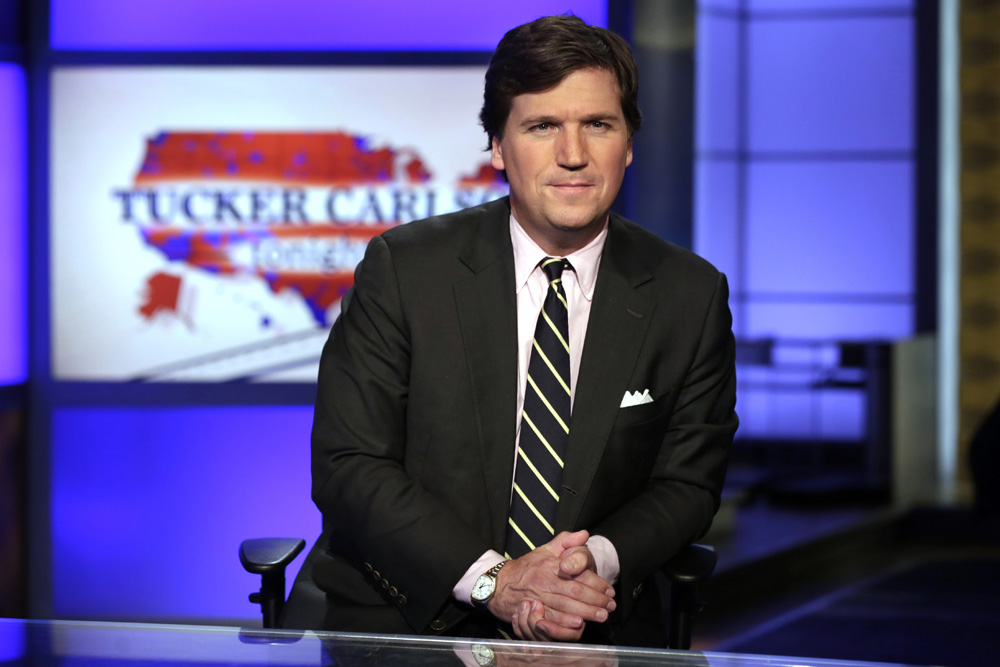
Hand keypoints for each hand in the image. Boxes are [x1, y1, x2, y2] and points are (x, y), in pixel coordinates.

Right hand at [489, 531, 615, 640]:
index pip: (578, 576)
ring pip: (565, 608)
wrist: (499, 584)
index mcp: (550, 566)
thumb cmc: (527, 567)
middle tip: (610, 607)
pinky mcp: (531, 614)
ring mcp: (537, 599)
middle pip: (575, 593)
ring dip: (585, 614)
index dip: (597, 584)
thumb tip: (584, 534)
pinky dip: (565, 624)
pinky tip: (578, 625)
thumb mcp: (545, 549)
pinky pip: (551, 621)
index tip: (609, 590)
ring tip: (601, 616)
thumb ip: (566, 541)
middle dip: (596, 601)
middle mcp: (544, 582)